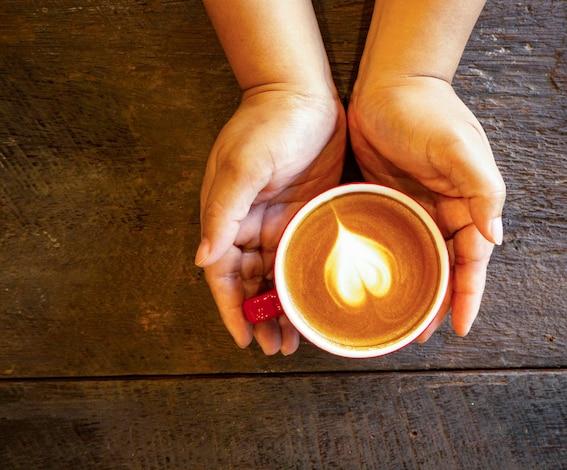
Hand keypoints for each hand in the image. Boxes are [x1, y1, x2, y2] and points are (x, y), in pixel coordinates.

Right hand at [195, 87, 345, 354]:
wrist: (304, 96)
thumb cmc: (268, 125)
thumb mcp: (243, 165)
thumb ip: (223, 211)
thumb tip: (204, 257)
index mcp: (229, 218)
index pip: (224, 274)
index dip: (230, 308)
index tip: (244, 338)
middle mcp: (252, 227)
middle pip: (250, 283)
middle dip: (259, 317)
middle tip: (277, 348)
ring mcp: (280, 223)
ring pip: (276, 277)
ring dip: (282, 308)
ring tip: (294, 339)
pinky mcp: (306, 215)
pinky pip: (301, 257)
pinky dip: (303, 282)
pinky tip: (314, 301)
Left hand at [348, 76, 505, 339]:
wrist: (386, 87)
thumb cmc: (426, 113)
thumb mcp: (458, 148)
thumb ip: (482, 190)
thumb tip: (496, 237)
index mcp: (468, 203)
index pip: (472, 259)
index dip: (469, 294)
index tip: (461, 327)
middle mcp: (444, 211)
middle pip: (446, 267)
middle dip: (439, 302)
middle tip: (419, 334)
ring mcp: (414, 209)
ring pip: (419, 261)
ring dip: (414, 290)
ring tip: (399, 321)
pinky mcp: (386, 203)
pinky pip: (392, 242)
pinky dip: (390, 265)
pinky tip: (377, 284)